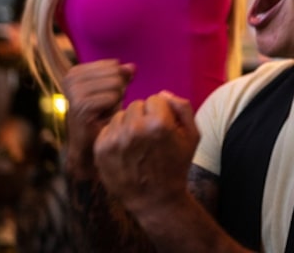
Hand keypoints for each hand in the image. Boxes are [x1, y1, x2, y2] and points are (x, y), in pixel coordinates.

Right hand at [61, 59, 134, 178]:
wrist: (90, 144)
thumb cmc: (102, 116)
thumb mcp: (113, 90)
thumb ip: (122, 75)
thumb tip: (132, 67)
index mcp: (75, 72)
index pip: (113, 64)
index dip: (118, 81)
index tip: (105, 97)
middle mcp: (70, 80)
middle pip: (115, 73)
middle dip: (118, 91)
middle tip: (105, 107)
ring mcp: (73, 93)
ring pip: (115, 85)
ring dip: (116, 101)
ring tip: (104, 112)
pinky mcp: (80, 106)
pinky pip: (112, 98)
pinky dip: (114, 109)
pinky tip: (102, 118)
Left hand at [94, 91, 198, 216]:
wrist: (155, 200)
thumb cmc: (176, 166)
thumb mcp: (192, 135)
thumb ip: (182, 107)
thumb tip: (163, 93)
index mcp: (159, 123)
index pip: (155, 99)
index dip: (161, 113)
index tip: (163, 129)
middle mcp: (135, 128)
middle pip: (136, 105)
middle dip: (143, 116)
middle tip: (149, 137)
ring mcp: (115, 139)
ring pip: (120, 115)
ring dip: (128, 124)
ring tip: (136, 144)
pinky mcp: (101, 149)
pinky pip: (108, 128)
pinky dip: (115, 135)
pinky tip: (125, 150)